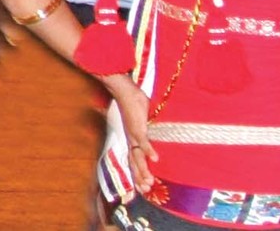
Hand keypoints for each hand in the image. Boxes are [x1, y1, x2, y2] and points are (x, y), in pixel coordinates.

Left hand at [104, 79, 157, 194]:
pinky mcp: (138, 127)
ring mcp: (134, 134)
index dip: (137, 173)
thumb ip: (146, 128)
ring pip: (138, 156)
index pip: (133, 160)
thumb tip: (153, 133)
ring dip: (143, 169)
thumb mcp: (141, 120)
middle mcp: (131, 139)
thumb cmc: (133, 104)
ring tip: (149, 182)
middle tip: (145, 190)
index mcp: (131, 139)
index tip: (141, 187)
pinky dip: (149, 151)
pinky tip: (155, 159)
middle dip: (139, 177)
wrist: (123, 90)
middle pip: (134, 162)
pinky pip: (144, 142)